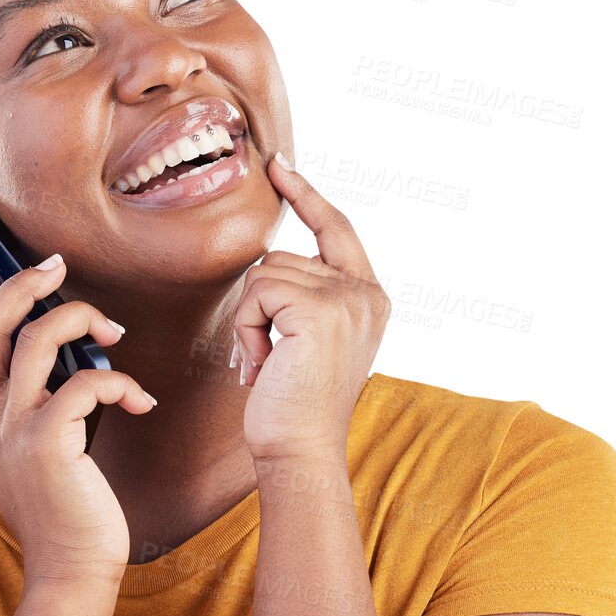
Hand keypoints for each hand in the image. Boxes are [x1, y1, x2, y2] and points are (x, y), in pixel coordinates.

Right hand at [0, 256, 155, 583]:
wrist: (71, 573)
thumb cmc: (62, 515)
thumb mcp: (26, 460)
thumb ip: (21, 414)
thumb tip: (35, 366)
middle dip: (23, 286)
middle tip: (57, 267)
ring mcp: (11, 434)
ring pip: (36, 341)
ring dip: (79, 320)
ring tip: (113, 331)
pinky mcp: (48, 445)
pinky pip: (83, 385)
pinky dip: (119, 383)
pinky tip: (139, 402)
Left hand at [230, 154, 390, 460]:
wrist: (300, 450)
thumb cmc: (293, 406)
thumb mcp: (307, 341)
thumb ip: (306, 296)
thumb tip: (271, 258)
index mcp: (369, 297)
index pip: (335, 229)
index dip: (306, 195)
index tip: (277, 165)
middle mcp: (366, 293)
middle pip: (283, 256)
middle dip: (259, 306)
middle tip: (270, 358)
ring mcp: (347, 299)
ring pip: (265, 272)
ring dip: (250, 320)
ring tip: (270, 364)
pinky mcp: (319, 310)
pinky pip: (257, 292)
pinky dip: (246, 328)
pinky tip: (264, 364)